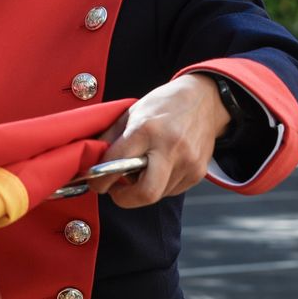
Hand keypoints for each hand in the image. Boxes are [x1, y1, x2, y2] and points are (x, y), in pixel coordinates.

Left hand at [90, 73, 229, 208]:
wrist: (204, 99)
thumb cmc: (164, 104)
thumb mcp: (131, 112)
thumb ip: (111, 138)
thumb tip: (92, 162)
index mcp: (147, 129)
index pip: (117, 164)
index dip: (100, 180)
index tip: (96, 183)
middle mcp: (170, 147)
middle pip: (145, 193)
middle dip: (124, 199)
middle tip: (115, 190)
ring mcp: (188, 162)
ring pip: (157, 194)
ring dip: (142, 188)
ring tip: (141, 170)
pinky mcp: (198, 172)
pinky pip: (171, 190)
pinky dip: (160, 185)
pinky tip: (159, 167)